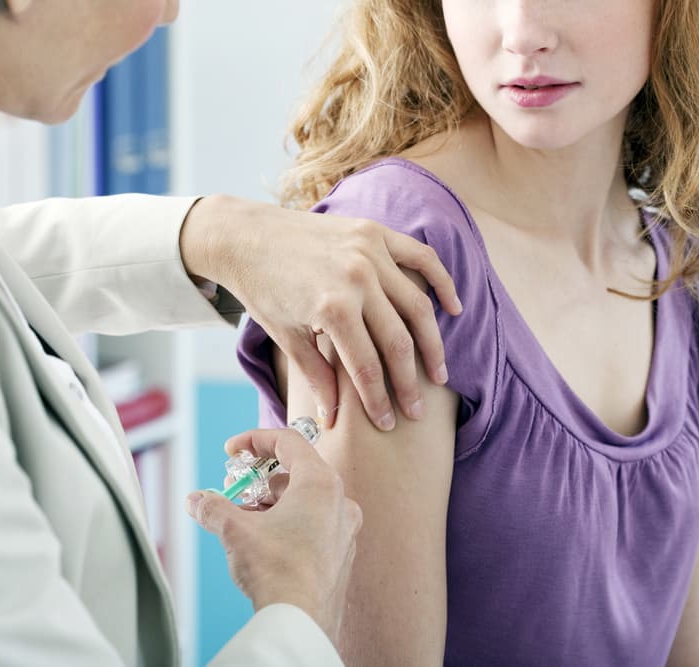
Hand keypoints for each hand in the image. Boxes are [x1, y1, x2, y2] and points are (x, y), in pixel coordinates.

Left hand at [180, 195, 462, 431]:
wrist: (246, 235)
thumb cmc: (263, 289)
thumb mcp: (286, 336)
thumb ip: (316, 376)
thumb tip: (334, 418)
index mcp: (333, 307)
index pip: (366, 367)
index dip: (378, 401)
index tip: (388, 423)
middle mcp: (357, 278)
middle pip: (398, 342)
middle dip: (408, 383)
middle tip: (416, 410)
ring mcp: (370, 252)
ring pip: (417, 306)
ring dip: (432, 344)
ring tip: (438, 375)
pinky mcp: (376, 232)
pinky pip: (421, 258)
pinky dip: (441, 282)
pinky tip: (453, 309)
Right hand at [184, 428, 361, 642]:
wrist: (300, 620)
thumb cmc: (278, 571)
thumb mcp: (235, 530)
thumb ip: (212, 508)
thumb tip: (196, 500)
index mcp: (321, 484)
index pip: (289, 441)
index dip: (255, 439)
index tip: (233, 450)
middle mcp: (339, 502)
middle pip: (295, 473)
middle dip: (258, 480)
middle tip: (232, 489)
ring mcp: (343, 529)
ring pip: (303, 502)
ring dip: (270, 504)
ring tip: (241, 518)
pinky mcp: (339, 554)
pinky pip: (312, 525)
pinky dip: (286, 524)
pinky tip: (261, 540)